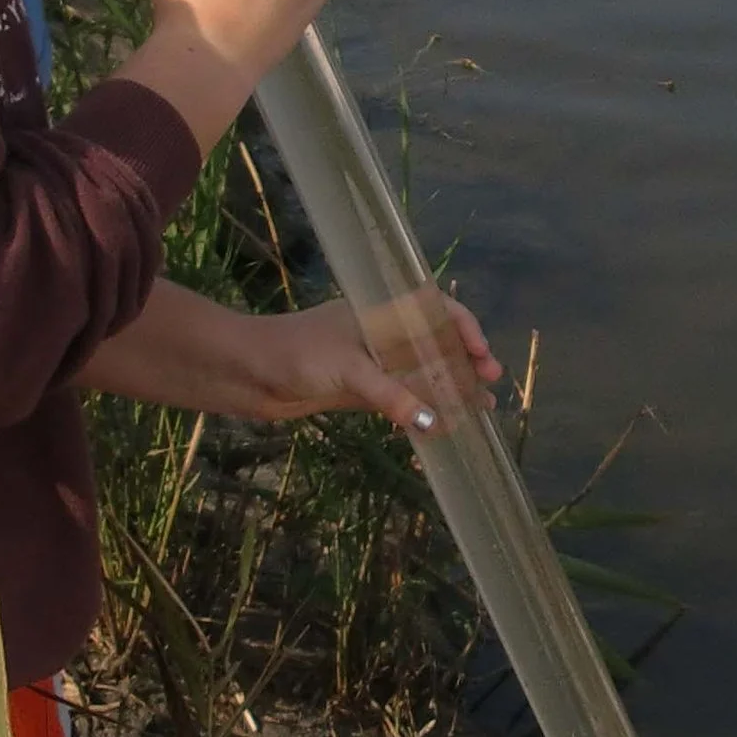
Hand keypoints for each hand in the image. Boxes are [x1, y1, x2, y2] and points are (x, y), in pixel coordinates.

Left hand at [81, 280, 500, 432]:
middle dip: (464, 363)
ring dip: (448, 389)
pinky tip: (439, 425)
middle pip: (433, 343)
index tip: (482, 356)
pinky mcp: (356, 390)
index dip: (464, 329)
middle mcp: (379, 333)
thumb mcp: (349, 370)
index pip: (436, 310)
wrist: (245, 373)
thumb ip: (391, 395)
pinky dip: (421, 409)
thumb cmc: (296, 354)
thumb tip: (433, 423)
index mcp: (381, 311)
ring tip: (480, 409)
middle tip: (490, 386)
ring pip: (419, 373)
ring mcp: (368, 362)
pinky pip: (400, 398)